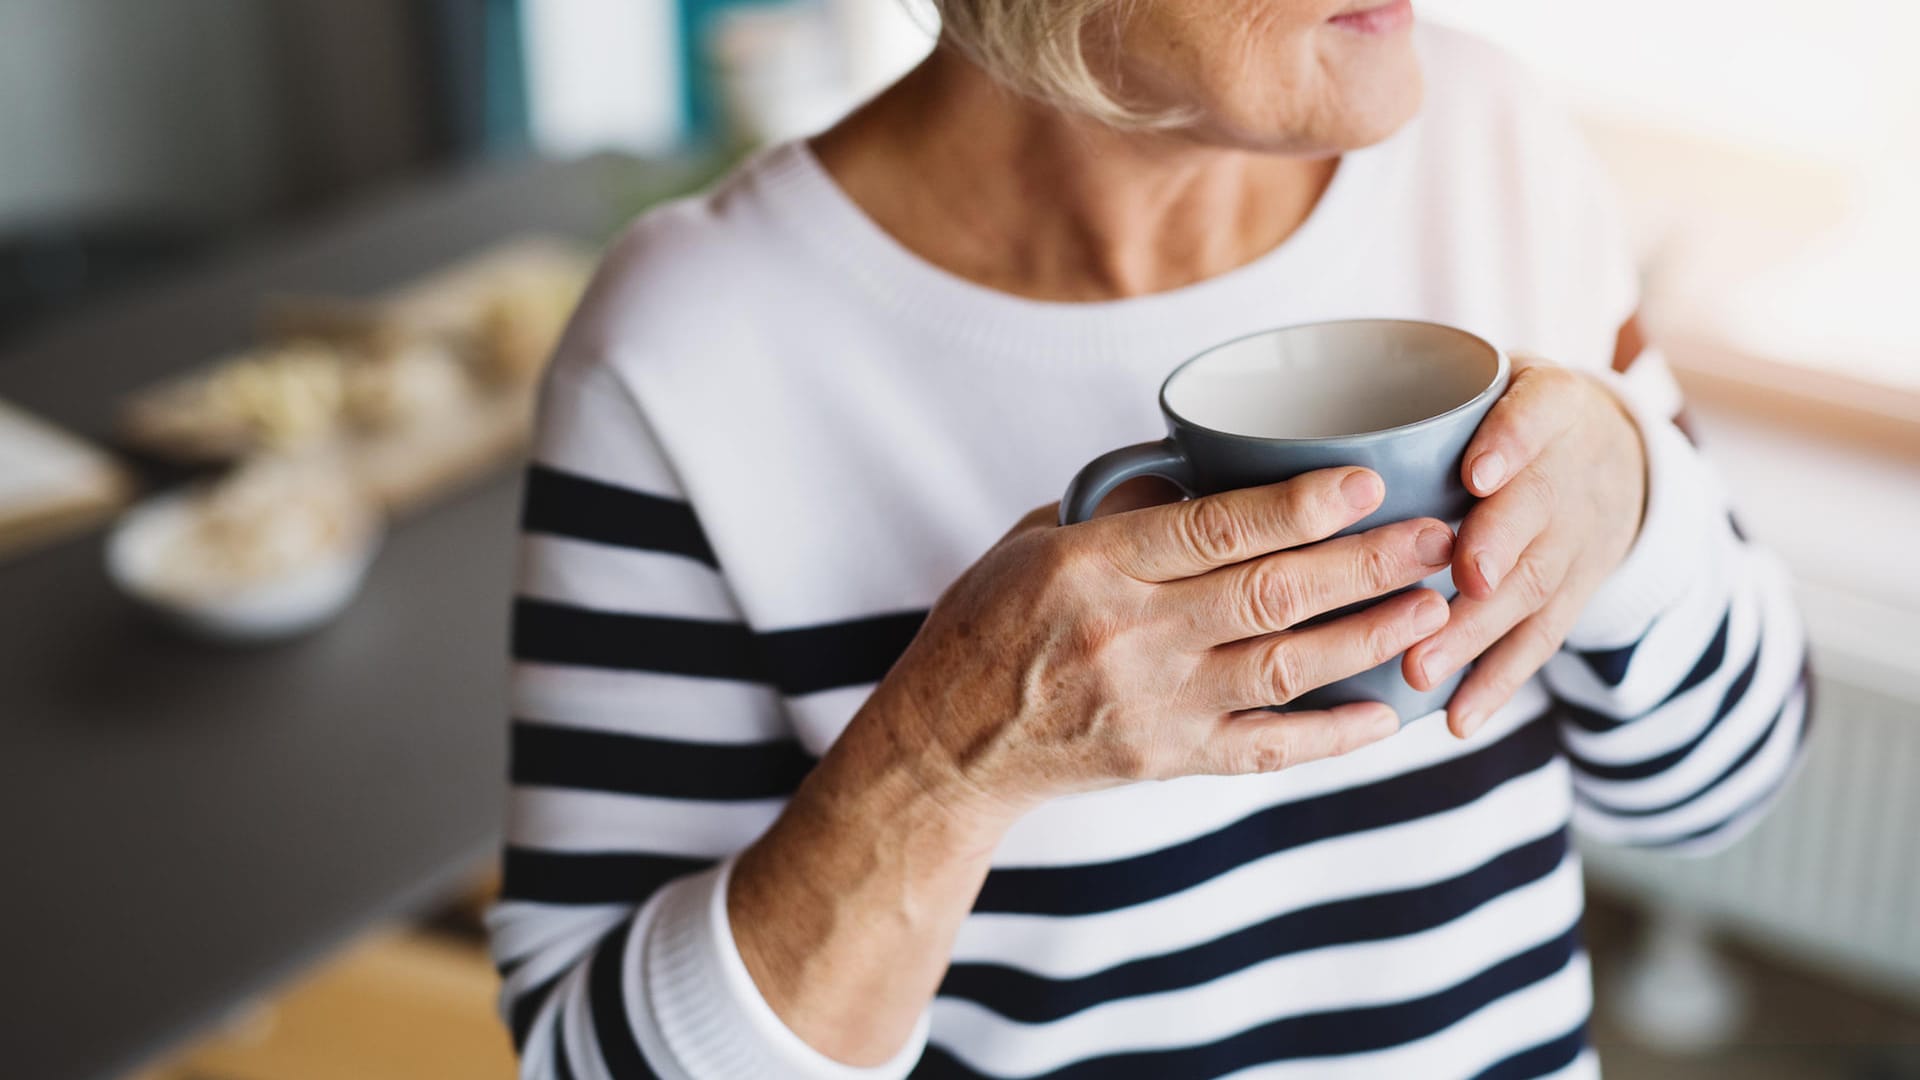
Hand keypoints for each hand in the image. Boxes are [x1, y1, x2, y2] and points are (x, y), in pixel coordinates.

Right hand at [859, 467, 1456, 825]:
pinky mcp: (1166, 759)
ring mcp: (1151, 704)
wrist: (947, 742)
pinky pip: (1266, 749)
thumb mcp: (1032, 542)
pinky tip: (1387, 714)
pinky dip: (1331, 736)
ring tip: (1432, 606)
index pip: (1213, 529)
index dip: (1298, 505)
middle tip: (1437, 536)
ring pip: (1284, 668)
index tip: (1368, 480)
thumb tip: (1209, 468)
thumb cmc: (990, 623)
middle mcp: (1127, 634)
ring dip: (1368, 636)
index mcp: (1091, 565)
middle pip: (1269, 593)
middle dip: (1365, 563)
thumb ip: (1121, 511)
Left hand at [1403, 357, 1647, 737]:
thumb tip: (1275, 423)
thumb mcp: (1486, 379)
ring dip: (1478, 632)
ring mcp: (1577, 538)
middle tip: (1455, 582)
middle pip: (1536, 512)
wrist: (1613, 455)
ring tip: (1424, 668)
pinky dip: (1497, 683)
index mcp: (1546, 404)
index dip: (1511, 443)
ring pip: (1532, 586)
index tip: (1477, 472)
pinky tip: (1457, 718)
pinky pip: (1538, 642)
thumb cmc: (1503, 415)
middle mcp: (1570, 473)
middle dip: (1494, 550)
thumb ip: (1416, 394)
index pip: (1537, 414)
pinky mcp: (1573, 594)